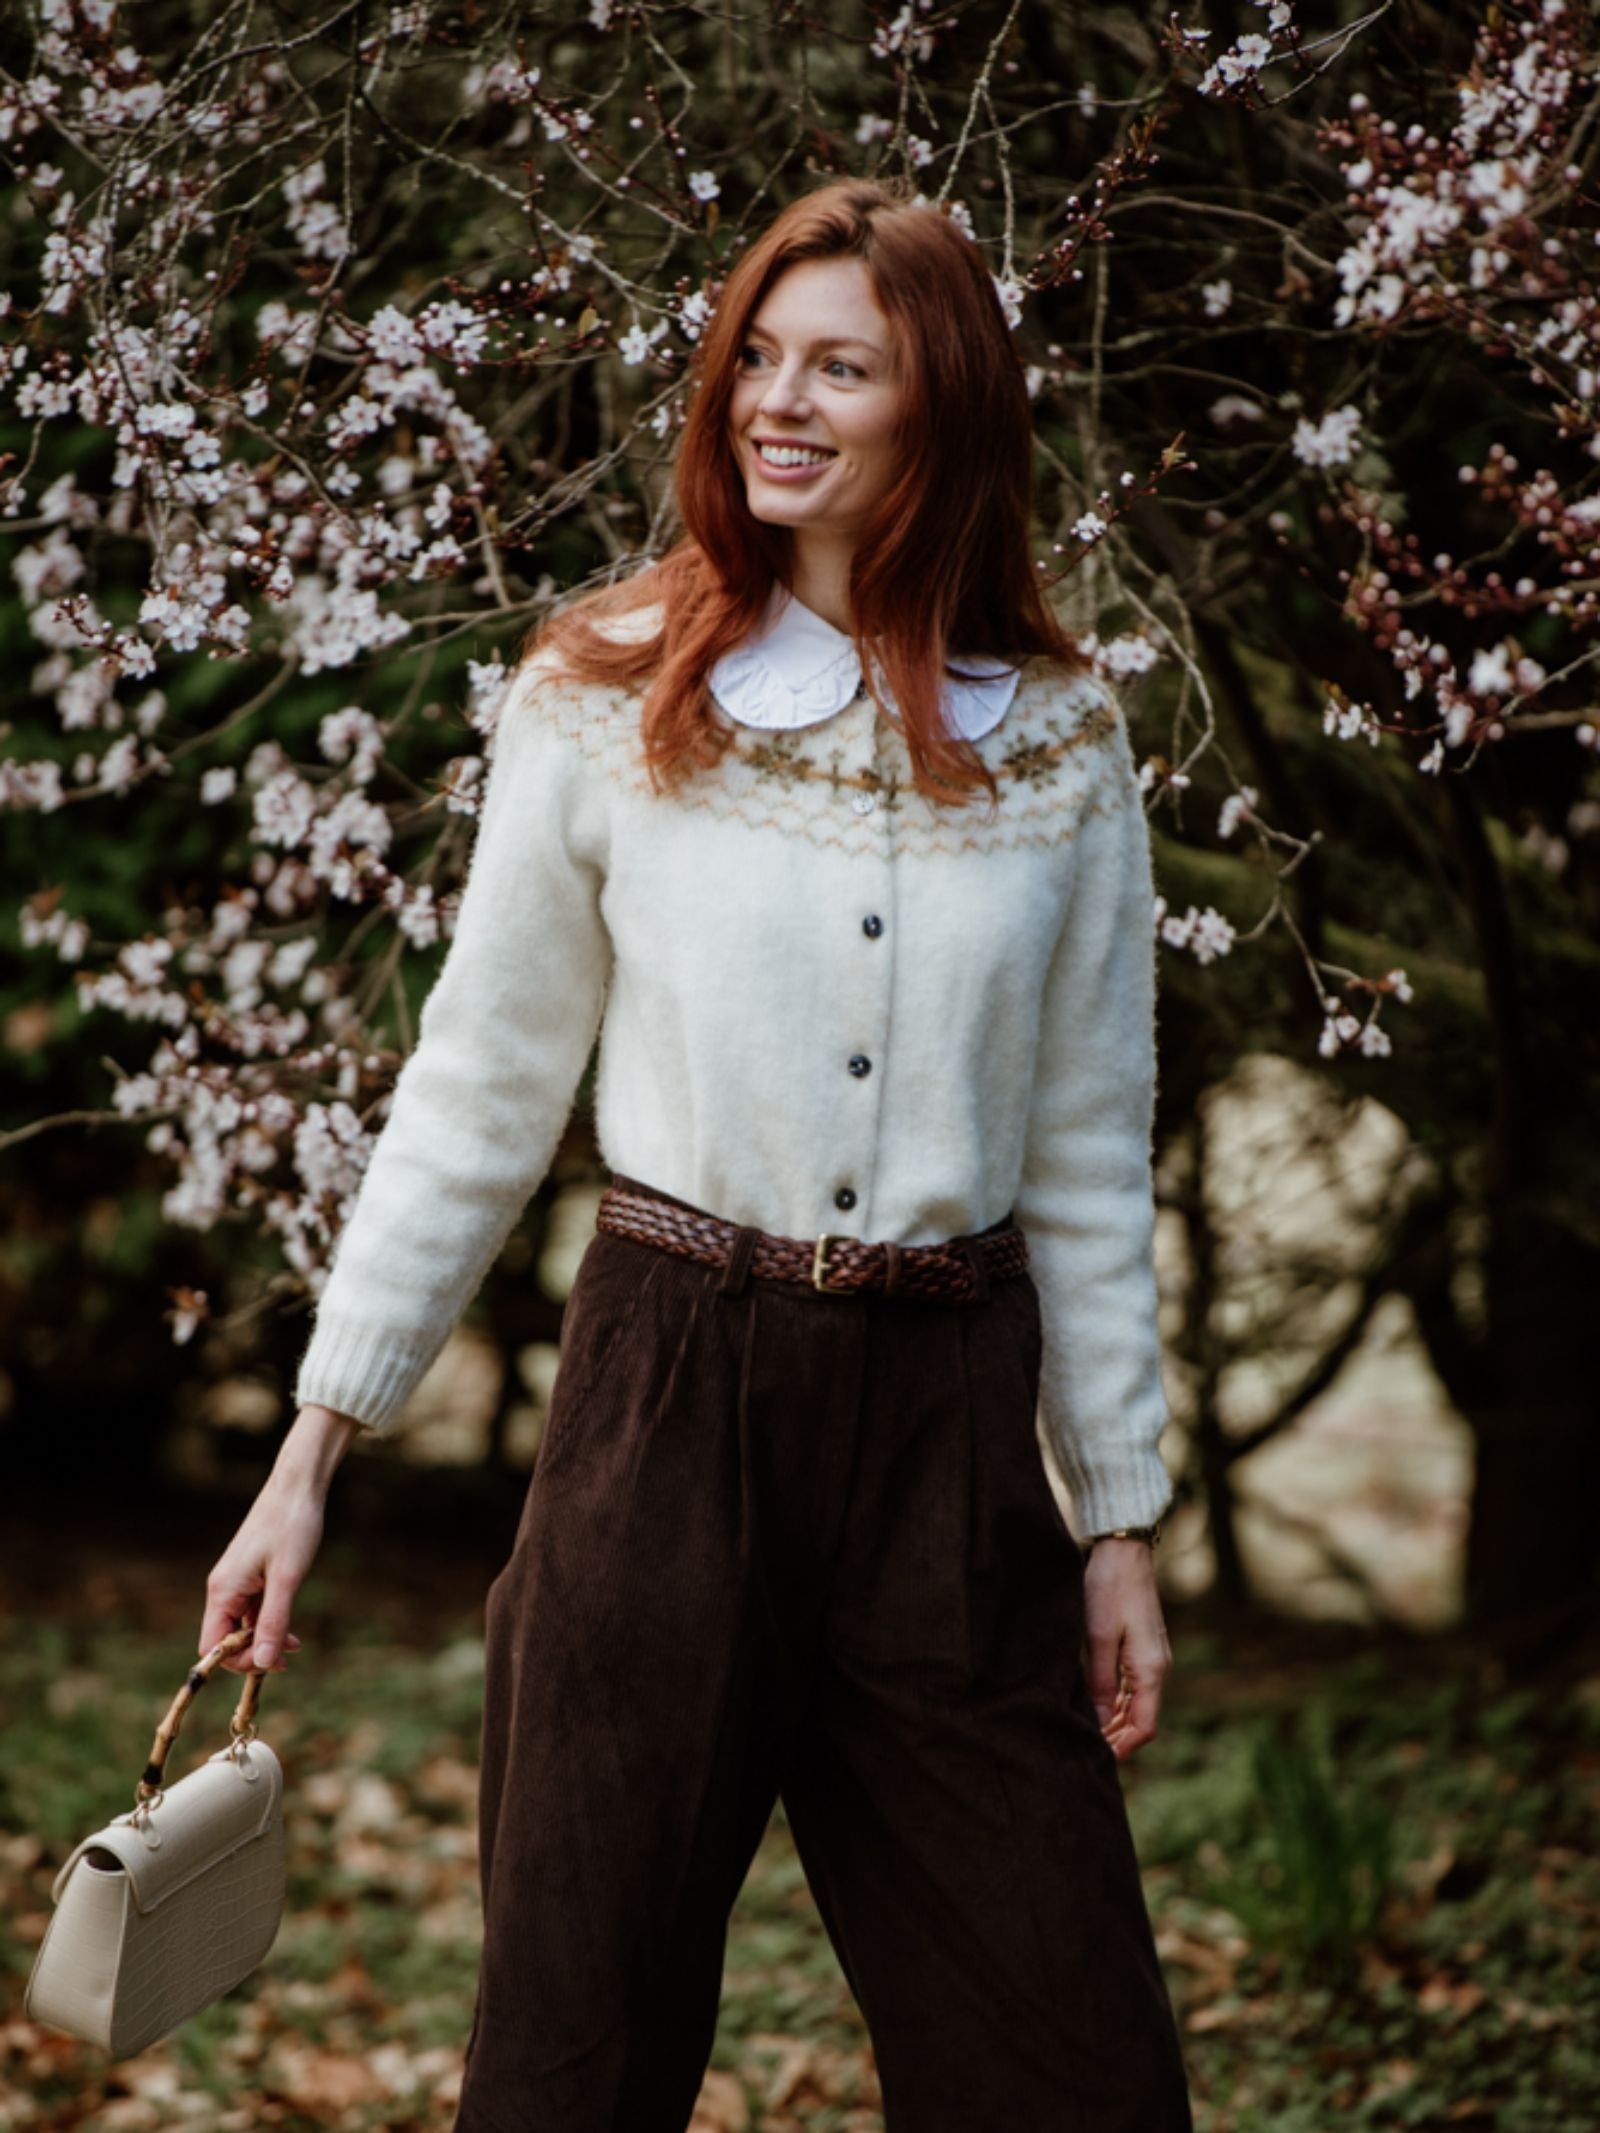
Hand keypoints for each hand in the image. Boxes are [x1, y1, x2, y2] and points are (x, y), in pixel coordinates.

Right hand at [199, 1405, 360, 1674]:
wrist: (299, 1486)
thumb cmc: (293, 1527)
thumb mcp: (287, 1580)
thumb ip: (273, 1622)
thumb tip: (261, 1664)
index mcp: (223, 1590)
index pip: (213, 1645)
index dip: (236, 1661)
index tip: (270, 1662)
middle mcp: (223, 1588)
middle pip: (226, 1638)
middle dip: (253, 1653)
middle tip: (287, 1658)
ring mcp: (236, 1581)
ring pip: (241, 1626)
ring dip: (264, 1639)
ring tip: (295, 1646)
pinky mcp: (251, 1574)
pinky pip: (252, 1610)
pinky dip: (269, 1622)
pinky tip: (291, 1630)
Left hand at [1082, 1538, 1171, 1761]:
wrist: (1123, 1550)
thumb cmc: (1109, 1588)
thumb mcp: (1097, 1636)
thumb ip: (1099, 1682)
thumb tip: (1097, 1723)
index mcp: (1150, 1669)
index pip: (1144, 1726)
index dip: (1123, 1748)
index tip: (1096, 1759)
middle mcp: (1157, 1668)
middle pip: (1142, 1719)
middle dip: (1118, 1740)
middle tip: (1085, 1751)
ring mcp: (1151, 1658)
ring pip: (1137, 1704)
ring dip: (1115, 1722)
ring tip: (1086, 1734)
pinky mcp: (1142, 1647)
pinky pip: (1132, 1687)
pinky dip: (1116, 1703)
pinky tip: (1095, 1707)